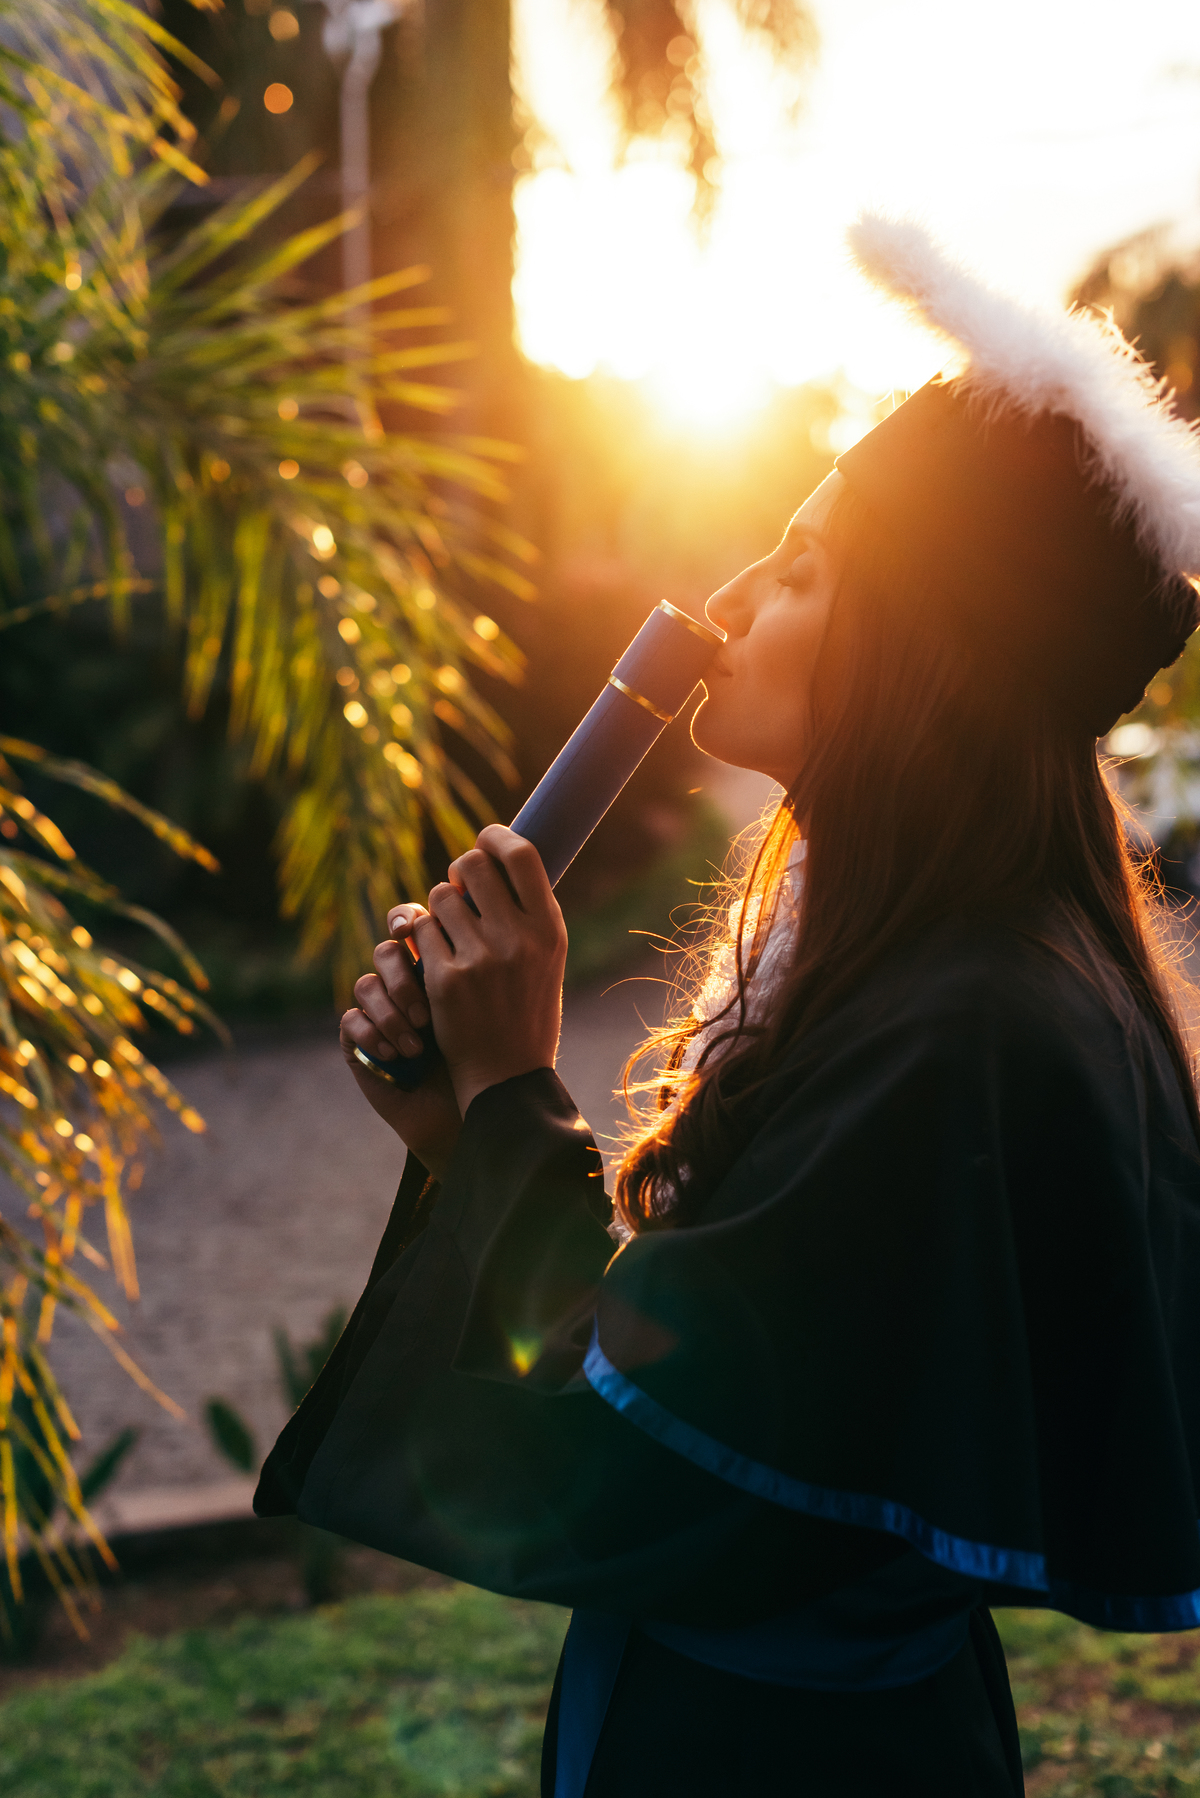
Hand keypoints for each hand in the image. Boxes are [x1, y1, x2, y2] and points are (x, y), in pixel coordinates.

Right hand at [340, 917, 461, 1176]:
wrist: (471, 1109)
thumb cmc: (487, 1056)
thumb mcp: (491, 1002)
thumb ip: (481, 960)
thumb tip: (479, 917)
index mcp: (437, 964)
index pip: (412, 924)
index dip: (405, 919)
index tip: (411, 930)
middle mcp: (405, 982)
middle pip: (387, 951)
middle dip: (403, 979)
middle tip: (426, 1014)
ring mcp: (380, 1009)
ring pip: (367, 984)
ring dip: (391, 1014)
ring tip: (417, 1045)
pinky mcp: (358, 1039)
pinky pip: (350, 1019)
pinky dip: (372, 1034)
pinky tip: (396, 1056)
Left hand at [409, 823, 566, 1114]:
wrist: (508, 1077)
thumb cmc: (527, 1013)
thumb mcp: (547, 960)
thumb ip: (528, 913)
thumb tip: (498, 859)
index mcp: (550, 929)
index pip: (522, 854)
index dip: (495, 837)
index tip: (484, 840)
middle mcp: (519, 939)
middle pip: (471, 864)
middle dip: (458, 872)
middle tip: (459, 891)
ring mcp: (481, 959)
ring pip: (438, 896)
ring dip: (437, 908)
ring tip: (448, 934)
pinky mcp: (446, 980)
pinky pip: (420, 931)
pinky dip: (422, 939)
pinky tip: (433, 959)